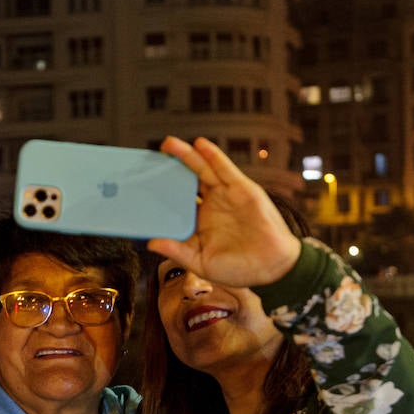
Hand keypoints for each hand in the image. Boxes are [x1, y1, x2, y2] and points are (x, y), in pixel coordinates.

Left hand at [146, 136, 302, 289]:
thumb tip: (151, 242)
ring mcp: (225, 196)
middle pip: (185, 183)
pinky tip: (199, 144)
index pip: (174, 204)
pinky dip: (212, 156)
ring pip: (202, 171)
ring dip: (186, 156)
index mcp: (198, 224)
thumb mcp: (202, 263)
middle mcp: (210, 207)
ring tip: (168, 145)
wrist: (273, 267)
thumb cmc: (239, 269)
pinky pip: (224, 169)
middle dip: (169, 170)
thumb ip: (177, 251)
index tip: (140, 187)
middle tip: (150, 159)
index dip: (159, 195)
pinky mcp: (241, 189)